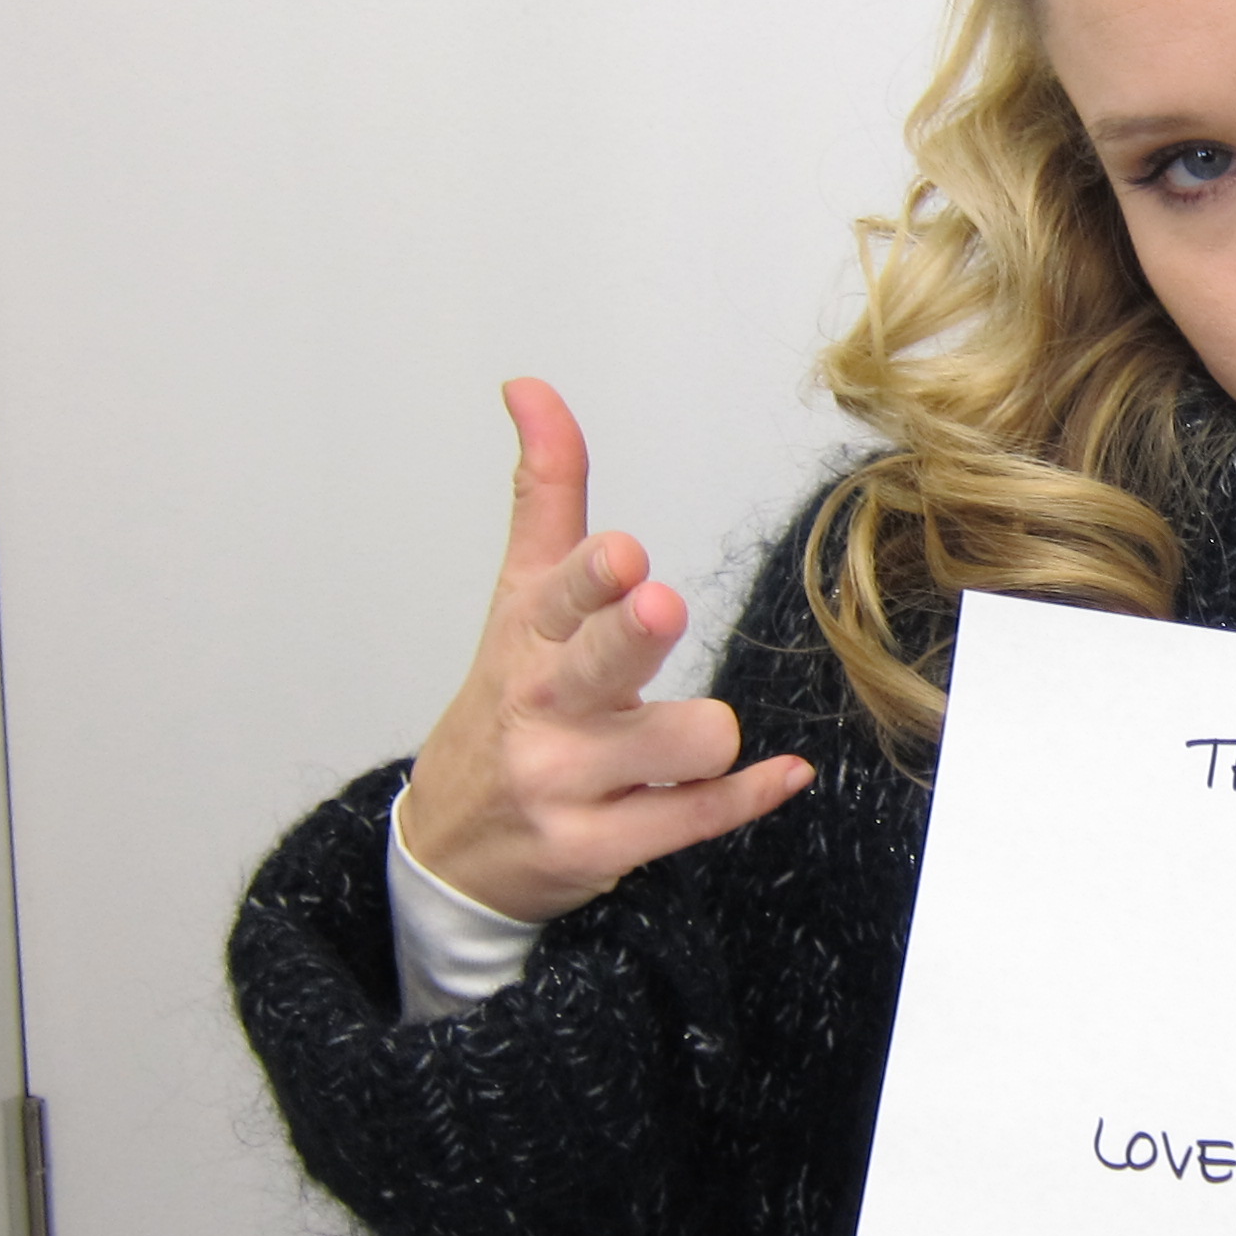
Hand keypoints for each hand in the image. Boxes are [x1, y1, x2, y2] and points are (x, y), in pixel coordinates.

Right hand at [398, 379, 813, 922]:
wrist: (451, 849)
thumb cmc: (505, 707)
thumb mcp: (515, 601)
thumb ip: (544, 493)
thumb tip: (530, 386)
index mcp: (527, 636)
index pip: (557, 592)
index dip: (593, 574)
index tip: (624, 555)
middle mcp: (543, 705)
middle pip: (600, 661)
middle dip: (631, 633)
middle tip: (657, 608)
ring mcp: (568, 782)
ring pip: (681, 744)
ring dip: (709, 736)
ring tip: (693, 735)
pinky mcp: (599, 847)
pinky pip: (696, 818)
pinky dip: (749, 794)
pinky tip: (783, 773)